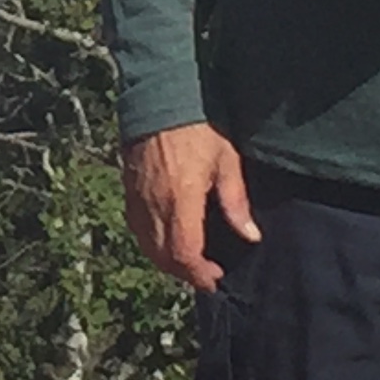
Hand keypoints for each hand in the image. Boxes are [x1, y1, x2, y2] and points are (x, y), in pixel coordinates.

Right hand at [125, 122, 259, 291]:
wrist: (158, 100)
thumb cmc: (197, 129)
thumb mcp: (226, 161)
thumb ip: (236, 202)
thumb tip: (251, 236)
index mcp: (181, 201)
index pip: (184, 254)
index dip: (198, 274)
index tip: (214, 279)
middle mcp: (155, 206)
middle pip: (163, 257)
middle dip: (184, 273)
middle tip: (205, 275)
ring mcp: (138, 200)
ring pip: (147, 246)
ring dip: (166, 261)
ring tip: (188, 261)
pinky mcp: (129, 192)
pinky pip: (137, 230)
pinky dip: (151, 244)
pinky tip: (166, 240)